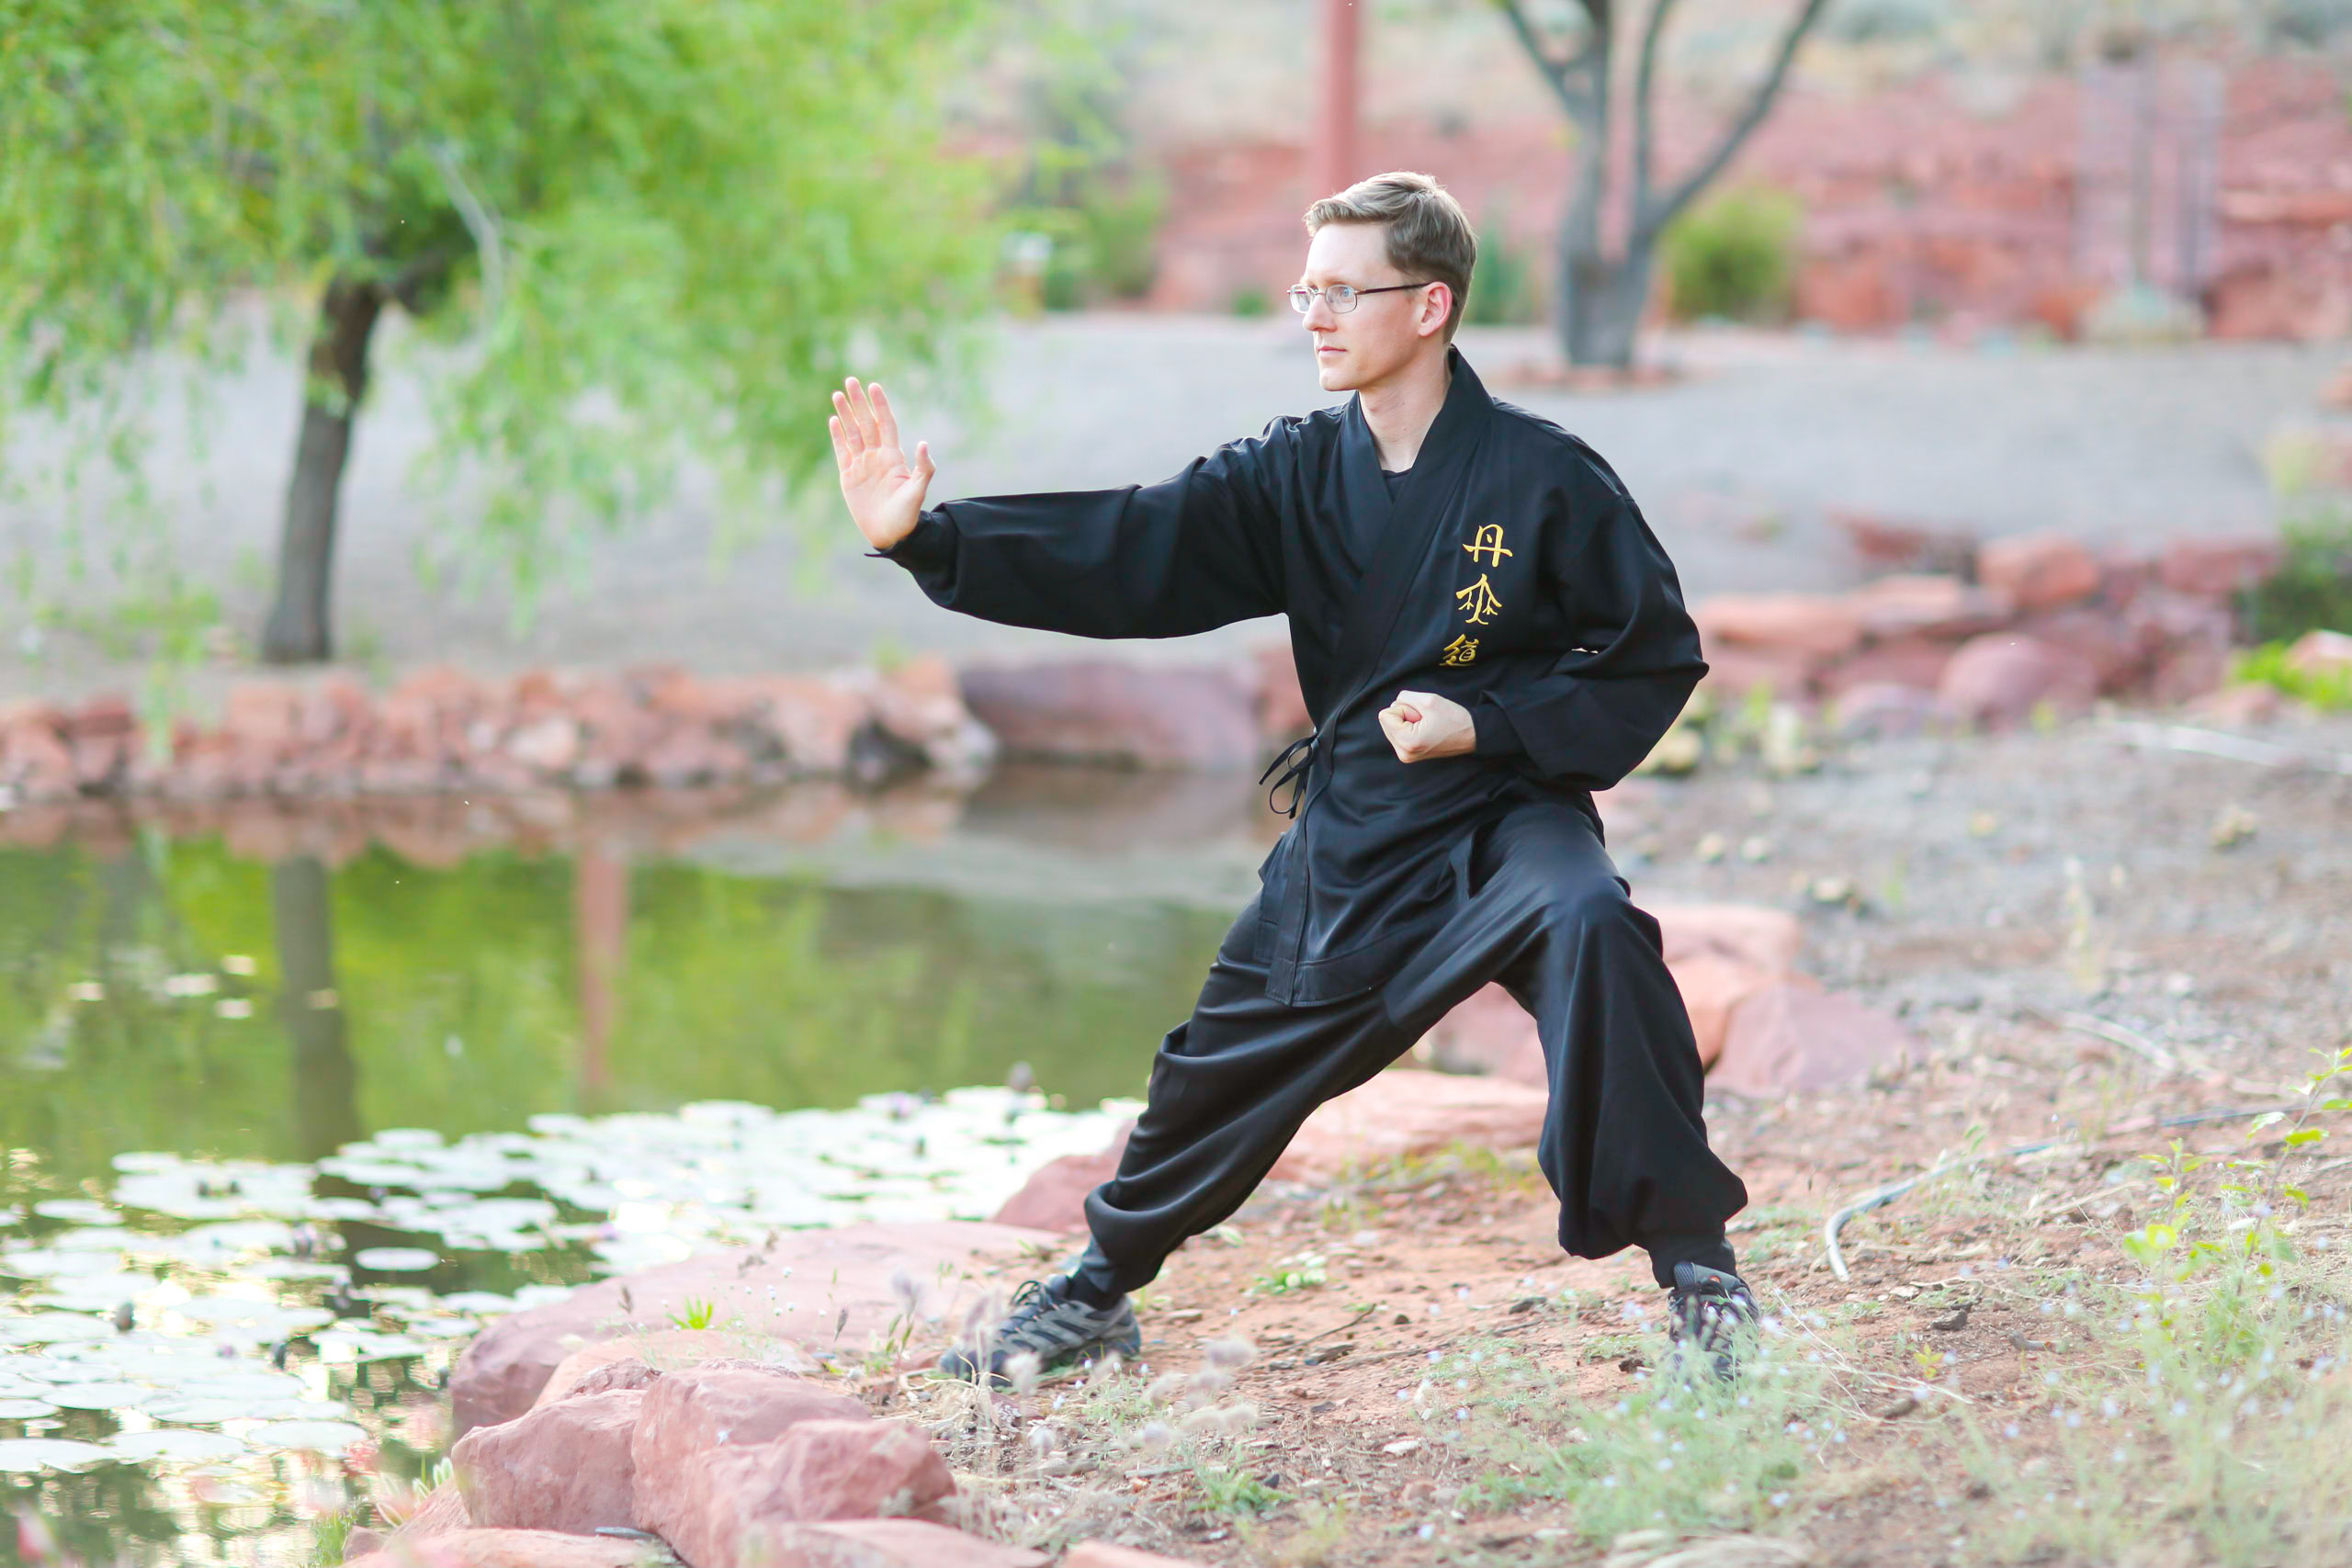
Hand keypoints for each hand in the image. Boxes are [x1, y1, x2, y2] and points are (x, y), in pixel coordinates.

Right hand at [829, 377, 934, 550]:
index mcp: (893, 456)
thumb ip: (923, 468)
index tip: (874, 386)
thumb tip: (923, 443)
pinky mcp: (849, 476)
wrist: (891, 534)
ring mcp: (862, 465)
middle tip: (851, 380)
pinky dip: (837, 435)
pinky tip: (833, 420)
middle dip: (859, 402)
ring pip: (852, 433)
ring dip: (845, 414)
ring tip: (838, 394)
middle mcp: (876, 456)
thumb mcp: (918, 491)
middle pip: (866, 423)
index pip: (885, 423)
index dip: (880, 405)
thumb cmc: (907, 515)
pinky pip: (842, 451)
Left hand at [1379, 689, 1474, 762]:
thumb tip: (1393, 706)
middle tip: (1425, 720)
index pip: (1385, 715)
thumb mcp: (1428, 700)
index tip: (1422, 715)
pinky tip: (1425, 730)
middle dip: (1404, 715)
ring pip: (1391, 726)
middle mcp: (1403, 753)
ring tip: (1427, 725)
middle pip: (1386, 721)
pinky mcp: (1409, 754)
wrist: (1471, 735)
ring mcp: (1405, 756)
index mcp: (1407, 742)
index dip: (1404, 708)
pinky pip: (1398, 732)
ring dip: (1407, 721)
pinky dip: (1409, 727)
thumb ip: (1403, 698)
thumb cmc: (1453, 718)